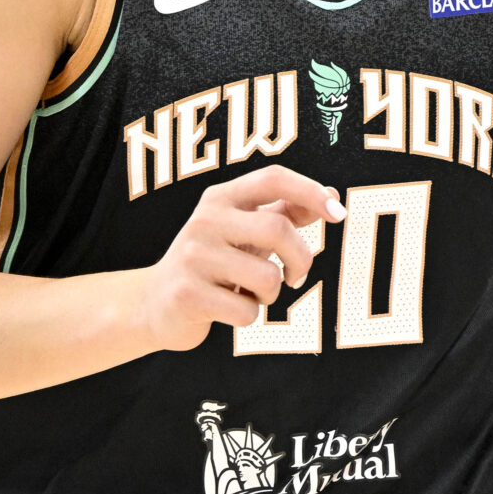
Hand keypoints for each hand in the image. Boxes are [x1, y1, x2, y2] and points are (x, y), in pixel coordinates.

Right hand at [130, 167, 346, 351]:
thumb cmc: (212, 263)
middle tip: (295, 276)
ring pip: (268, 277)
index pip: (272, 178)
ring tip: (249, 292)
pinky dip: (248, 316)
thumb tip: (331, 195)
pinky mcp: (189, 294)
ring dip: (271, 293)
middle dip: (300, 259)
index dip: (310, 191)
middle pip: (278, 229)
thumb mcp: (243, 231)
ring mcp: (194, 257)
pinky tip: (226, 307)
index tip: (339, 214)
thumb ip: (284, 213)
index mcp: (221, 198)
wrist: (153, 303)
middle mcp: (205, 220)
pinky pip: (247, 311)